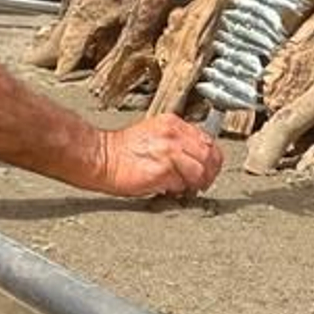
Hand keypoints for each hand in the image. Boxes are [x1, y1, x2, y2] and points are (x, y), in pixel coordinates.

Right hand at [97, 113, 222, 198]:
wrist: (101, 157)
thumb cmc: (123, 151)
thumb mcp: (155, 134)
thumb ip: (177, 141)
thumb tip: (196, 158)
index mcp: (173, 123)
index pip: (208, 141)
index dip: (212, 159)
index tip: (208, 170)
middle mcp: (174, 135)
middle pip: (209, 155)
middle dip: (208, 173)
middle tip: (200, 184)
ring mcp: (169, 151)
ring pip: (200, 171)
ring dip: (194, 183)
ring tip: (183, 188)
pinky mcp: (163, 170)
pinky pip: (182, 184)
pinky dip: (177, 190)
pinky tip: (167, 189)